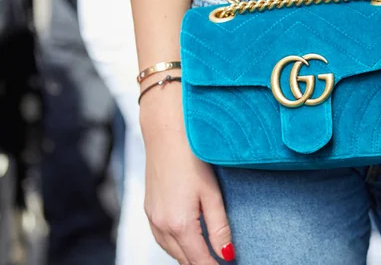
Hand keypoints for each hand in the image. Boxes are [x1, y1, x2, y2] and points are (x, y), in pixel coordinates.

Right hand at [140, 82, 234, 263]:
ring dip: (188, 256)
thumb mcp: (212, 194)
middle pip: (184, 259)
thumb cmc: (192, 158)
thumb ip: (219, 227)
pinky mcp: (148, 209)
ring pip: (171, 251)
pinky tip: (188, 239)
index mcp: (179, 224)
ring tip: (208, 254)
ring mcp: (151, 218)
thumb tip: (226, 253)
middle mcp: (161, 225)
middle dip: (202, 263)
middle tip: (222, 260)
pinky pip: (161, 238)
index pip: (199, 260)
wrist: (166, 133)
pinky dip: (176, 245)